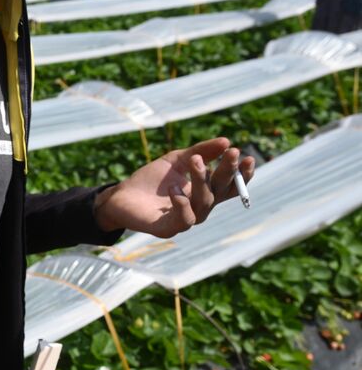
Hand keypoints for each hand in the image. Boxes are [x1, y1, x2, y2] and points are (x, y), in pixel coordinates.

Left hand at [94, 138, 254, 237]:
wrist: (120, 195)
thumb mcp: (178, 159)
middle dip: (228, 171)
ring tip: (195, 162)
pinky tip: (174, 189)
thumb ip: (200, 151)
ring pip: (204, 203)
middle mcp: (200, 207)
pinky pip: (185, 220)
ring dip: (202, 181)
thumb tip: (226, 141)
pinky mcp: (168, 228)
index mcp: (205, 192)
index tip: (248, 157)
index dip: (242, 175)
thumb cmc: (151, 179)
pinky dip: (182, 203)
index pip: (229, 186)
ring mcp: (186, 219)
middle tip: (232, 153)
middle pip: (221, 192)